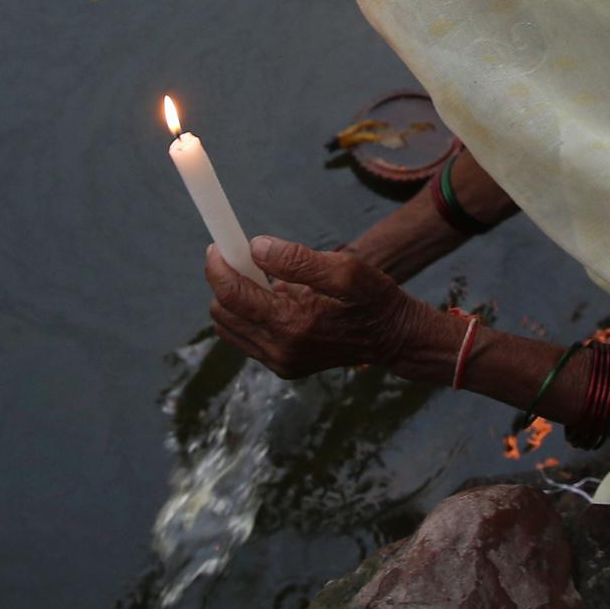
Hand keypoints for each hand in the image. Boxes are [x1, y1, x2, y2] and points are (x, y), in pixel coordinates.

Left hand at [203, 236, 442, 381]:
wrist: (392, 338)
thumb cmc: (373, 299)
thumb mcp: (347, 270)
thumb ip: (299, 259)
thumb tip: (255, 247)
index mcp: (292, 325)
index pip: (231, 295)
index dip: (217, 265)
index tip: (218, 243)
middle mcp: (279, 350)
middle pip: (222, 311)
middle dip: (226, 280)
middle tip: (245, 257)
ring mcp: (278, 362)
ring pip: (228, 326)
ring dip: (235, 297)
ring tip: (266, 279)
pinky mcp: (281, 365)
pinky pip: (244, 336)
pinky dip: (248, 313)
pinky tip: (276, 298)